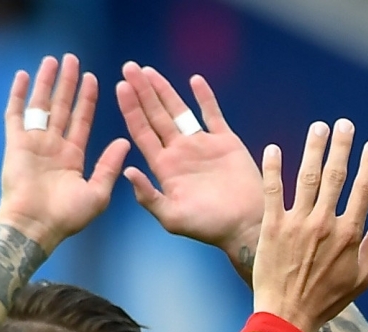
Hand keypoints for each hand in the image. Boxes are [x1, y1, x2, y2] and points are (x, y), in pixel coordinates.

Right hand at [0, 54, 128, 250]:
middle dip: (68, 83)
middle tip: (73, 59)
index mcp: (73, 158)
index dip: (87, 100)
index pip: (82, 121)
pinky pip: (15, 114)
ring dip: (47, 82)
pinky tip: (24, 75)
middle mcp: (53, 147)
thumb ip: (109, 166)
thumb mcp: (98, 192)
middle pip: (62, 107)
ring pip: (41, 105)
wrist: (36, 226)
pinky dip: (19, 94)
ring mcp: (33, 144)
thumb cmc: (68, 217)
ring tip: (53, 60)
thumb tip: (125, 142)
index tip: (93, 79)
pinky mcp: (15, 144)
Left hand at [116, 63, 262, 274]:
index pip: (142, 132)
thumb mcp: (172, 217)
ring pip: (179, 110)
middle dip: (142, 92)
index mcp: (164, 167)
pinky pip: (213, 114)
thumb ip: (149, 197)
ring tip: (149, 70)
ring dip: (164, 90)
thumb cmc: (209, 227)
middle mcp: (179, 152)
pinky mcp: (226, 142)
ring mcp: (202, 145)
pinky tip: (195, 80)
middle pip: (156, 115)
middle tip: (129, 67)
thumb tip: (127, 171)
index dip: (131, 109)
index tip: (120, 86)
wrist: (246, 226)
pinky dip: (205, 97)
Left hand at [252, 119, 367, 331]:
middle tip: (344, 124)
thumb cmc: (327, 300)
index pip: (363, 190)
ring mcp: (297, 223)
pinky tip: (273, 148)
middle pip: (336, 176)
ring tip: (319, 127)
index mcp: (349, 234)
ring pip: (307, 177)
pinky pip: (273, 191)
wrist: (289, 316)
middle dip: (342, 146)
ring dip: (313, 148)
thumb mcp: (363, 277)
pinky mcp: (272, 227)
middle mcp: (325, 223)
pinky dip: (273, 168)